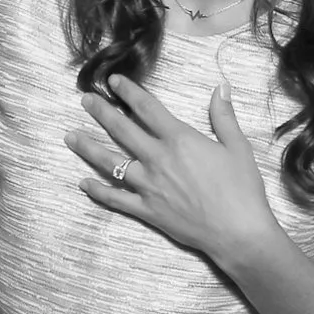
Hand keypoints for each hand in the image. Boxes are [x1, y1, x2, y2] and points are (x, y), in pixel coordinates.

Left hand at [66, 74, 283, 270]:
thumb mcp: (237, 147)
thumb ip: (224, 116)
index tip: (113, 81)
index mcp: (179, 139)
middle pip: (122, 130)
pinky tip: (83, 183)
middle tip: (84, 100)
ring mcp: (149, 186)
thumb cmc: (242, 189)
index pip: (147, 108)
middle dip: (101, 112)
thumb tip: (221, 87)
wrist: (238, 231)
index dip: (129, 92)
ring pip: (110, 162)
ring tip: (71, 136)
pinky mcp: (147, 210)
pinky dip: (98, 191)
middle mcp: (158, 159)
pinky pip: (116, 198)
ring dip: (88, 148)